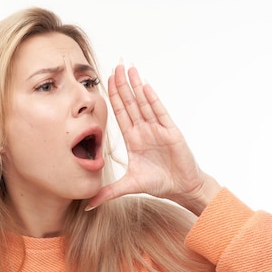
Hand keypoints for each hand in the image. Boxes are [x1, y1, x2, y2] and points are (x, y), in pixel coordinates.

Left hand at [86, 65, 220, 214]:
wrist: (182, 188)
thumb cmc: (159, 183)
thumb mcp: (129, 186)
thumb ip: (109, 192)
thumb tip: (88, 204)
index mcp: (134, 139)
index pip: (120, 114)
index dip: (114, 97)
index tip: (106, 81)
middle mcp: (144, 130)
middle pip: (130, 103)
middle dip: (122, 85)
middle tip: (115, 66)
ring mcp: (157, 129)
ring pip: (144, 103)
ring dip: (136, 86)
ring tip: (129, 69)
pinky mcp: (170, 131)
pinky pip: (159, 112)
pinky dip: (152, 99)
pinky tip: (144, 86)